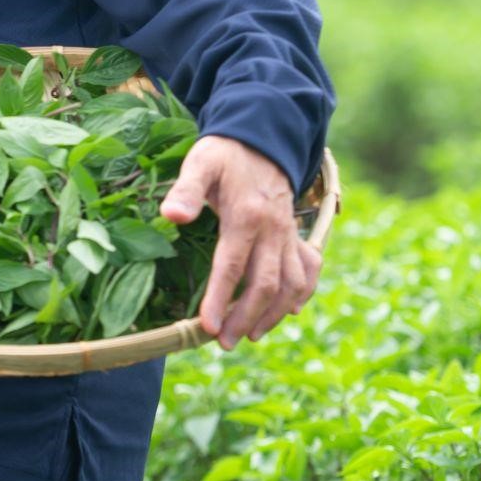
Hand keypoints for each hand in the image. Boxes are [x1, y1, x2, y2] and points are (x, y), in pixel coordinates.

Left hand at [159, 135, 322, 350]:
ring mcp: (288, 235)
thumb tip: (172, 215)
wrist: (261, 138)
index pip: (232, 266)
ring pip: (291, 284)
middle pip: (265, 284)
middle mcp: (273, 230)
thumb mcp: (200, 163)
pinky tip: (287, 312)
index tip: (206, 326)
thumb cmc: (224, 155)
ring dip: (273, 314)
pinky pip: (308, 270)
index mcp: (246, 216)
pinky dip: (302, 294)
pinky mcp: (295, 237)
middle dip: (245, 318)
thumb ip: (186, 189)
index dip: (219, 299)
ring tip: (250, 335)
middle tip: (223, 342)